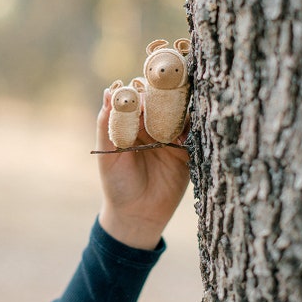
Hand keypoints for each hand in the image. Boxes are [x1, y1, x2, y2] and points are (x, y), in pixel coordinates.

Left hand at [95, 87, 190, 249]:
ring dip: (181, 108)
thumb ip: (107, 124)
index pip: (138, 96)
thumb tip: (109, 91)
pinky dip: (194, 128)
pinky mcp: (188, 151)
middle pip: (162, 101)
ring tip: (179, 107)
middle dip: (165, 94)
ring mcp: (172, 136)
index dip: (141, 90)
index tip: (142, 87)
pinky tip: (190, 127)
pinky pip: (194, 135)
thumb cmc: (116, 183)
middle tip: (166, 89)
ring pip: (180, 114)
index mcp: (131, 121)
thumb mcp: (107, 154)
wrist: (137, 214)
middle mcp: (152, 124)